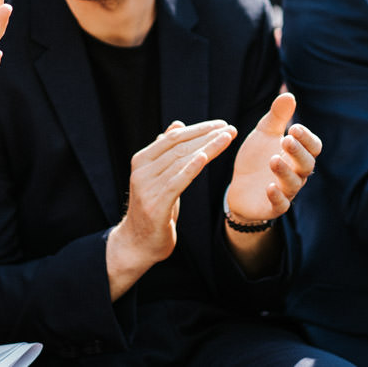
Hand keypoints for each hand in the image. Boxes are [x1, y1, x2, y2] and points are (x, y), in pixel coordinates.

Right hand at [112, 121, 235, 267]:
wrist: (137, 243)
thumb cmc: (152, 208)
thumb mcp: (157, 177)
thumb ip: (165, 152)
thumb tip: (177, 124)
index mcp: (141, 160)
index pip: (172, 138)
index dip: (198, 129)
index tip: (221, 124)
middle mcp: (141, 171)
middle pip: (179, 147)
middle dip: (206, 136)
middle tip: (229, 128)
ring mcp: (147, 188)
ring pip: (181, 162)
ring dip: (207, 148)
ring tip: (227, 139)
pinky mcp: (156, 205)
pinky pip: (176, 182)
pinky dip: (191, 168)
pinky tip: (205, 157)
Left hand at [226, 93, 321, 222]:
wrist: (240, 187)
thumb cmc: (257, 158)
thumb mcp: (264, 134)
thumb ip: (277, 117)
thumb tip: (288, 94)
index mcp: (297, 155)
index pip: (313, 147)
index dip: (306, 138)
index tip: (294, 127)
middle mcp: (297, 173)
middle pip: (307, 164)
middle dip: (298, 151)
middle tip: (286, 139)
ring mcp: (286, 191)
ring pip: (294, 183)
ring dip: (285, 171)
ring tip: (273, 160)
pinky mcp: (273, 206)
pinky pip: (281, 204)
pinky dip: (277, 196)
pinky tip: (269, 187)